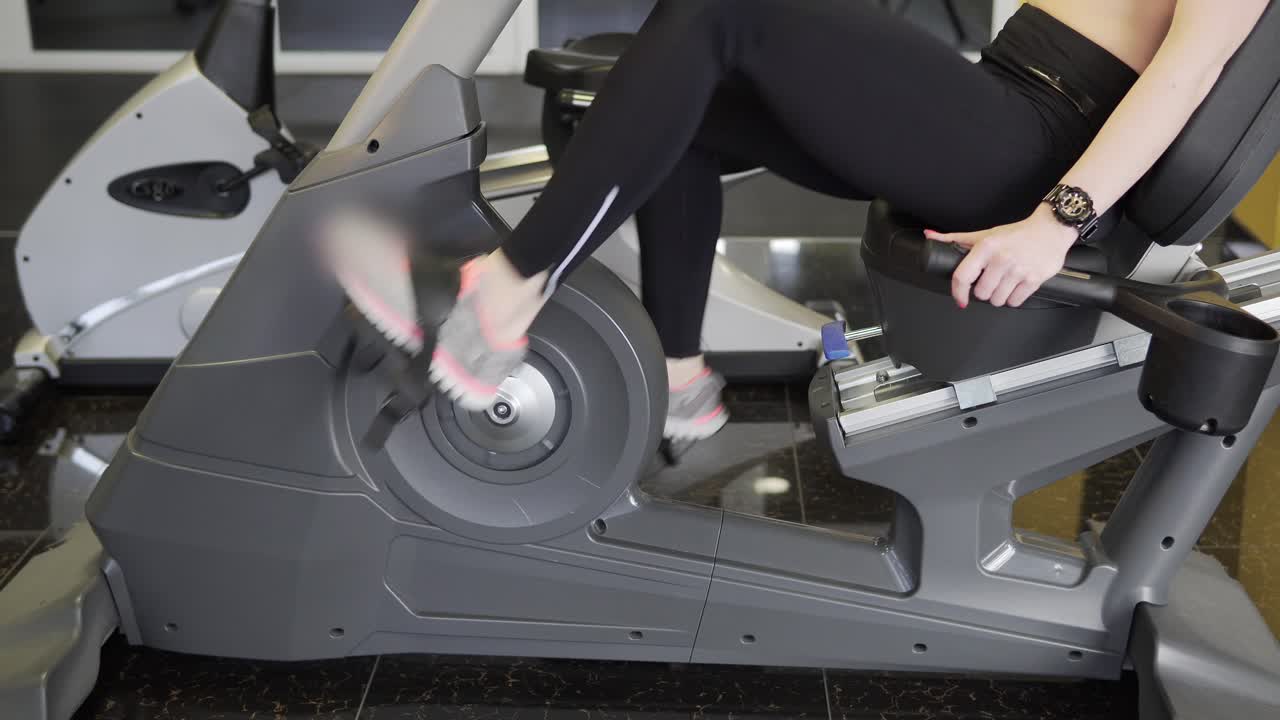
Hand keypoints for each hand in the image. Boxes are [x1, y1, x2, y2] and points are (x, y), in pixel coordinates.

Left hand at [923, 204, 1078, 308]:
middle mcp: (1001, 259)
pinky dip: (1014, 298)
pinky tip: (1016, 285)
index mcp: (986, 247)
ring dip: (999, 296)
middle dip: (984, 291)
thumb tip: (930, 235)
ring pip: (997, 300)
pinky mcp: (1034, 279)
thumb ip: (955, 238)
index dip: (958, 292)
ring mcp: (1018, 270)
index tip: (960, 299)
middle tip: (992, 280)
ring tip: (1005, 282)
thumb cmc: (1016, 234)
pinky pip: (1015, 302)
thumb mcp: (985, 234)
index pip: (962, 277)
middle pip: (981, 294)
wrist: (1051, 229)